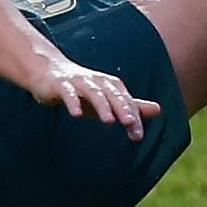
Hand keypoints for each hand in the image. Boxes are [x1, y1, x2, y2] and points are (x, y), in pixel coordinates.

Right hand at [31, 60, 161, 141]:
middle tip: (130, 123)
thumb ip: (131, 106)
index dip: (132, 116)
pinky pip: (68, 93)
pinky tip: (77, 114)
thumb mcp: (107, 99)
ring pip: (92, 92)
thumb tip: (158, 110)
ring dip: (102, 105)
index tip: (137, 135)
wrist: (48, 71)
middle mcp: (97, 81)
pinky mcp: (60, 84)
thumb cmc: (82, 88)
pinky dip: (73, 102)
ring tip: (109, 121)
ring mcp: (78, 82)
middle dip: (121, 107)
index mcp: (110, 85)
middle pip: (112, 94)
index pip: (125, 101)